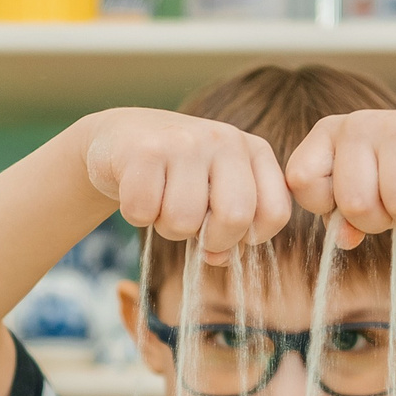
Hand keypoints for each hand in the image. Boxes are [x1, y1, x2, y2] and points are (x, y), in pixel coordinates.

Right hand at [81, 107, 292, 263]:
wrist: (120, 137)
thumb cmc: (177, 176)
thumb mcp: (215, 195)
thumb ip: (231, 230)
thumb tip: (219, 258)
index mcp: (255, 151)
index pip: (275, 213)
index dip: (248, 237)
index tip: (225, 228)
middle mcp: (226, 139)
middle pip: (235, 218)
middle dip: (210, 240)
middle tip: (192, 225)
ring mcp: (185, 141)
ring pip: (183, 221)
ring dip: (166, 226)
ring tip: (161, 202)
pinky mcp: (144, 150)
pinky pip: (143, 212)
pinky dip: (136, 215)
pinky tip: (137, 192)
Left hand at [286, 109, 395, 248]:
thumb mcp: (361, 197)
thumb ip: (341, 219)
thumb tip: (345, 239)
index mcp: (326, 135)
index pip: (302, 181)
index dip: (329, 208)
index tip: (352, 199)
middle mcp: (357, 123)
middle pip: (356, 204)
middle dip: (380, 220)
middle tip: (393, 202)